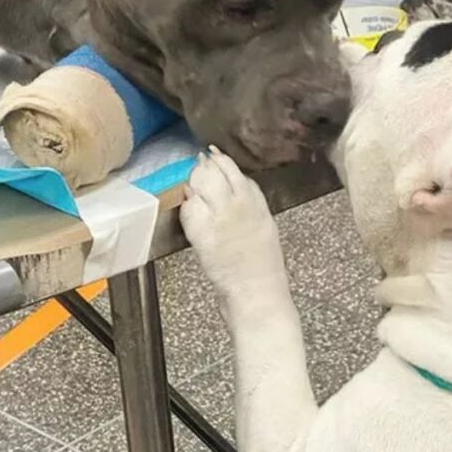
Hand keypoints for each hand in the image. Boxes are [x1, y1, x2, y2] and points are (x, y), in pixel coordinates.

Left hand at [181, 147, 287, 307]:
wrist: (257, 293)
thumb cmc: (264, 271)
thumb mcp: (265, 232)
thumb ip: (251, 211)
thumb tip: (232, 198)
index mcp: (260, 208)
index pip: (242, 177)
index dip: (226, 165)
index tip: (217, 157)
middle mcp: (242, 207)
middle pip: (221, 173)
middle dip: (208, 165)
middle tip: (200, 161)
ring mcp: (221, 217)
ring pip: (203, 184)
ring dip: (195, 180)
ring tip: (190, 180)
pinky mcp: (204, 232)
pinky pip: (190, 209)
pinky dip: (187, 205)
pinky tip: (186, 205)